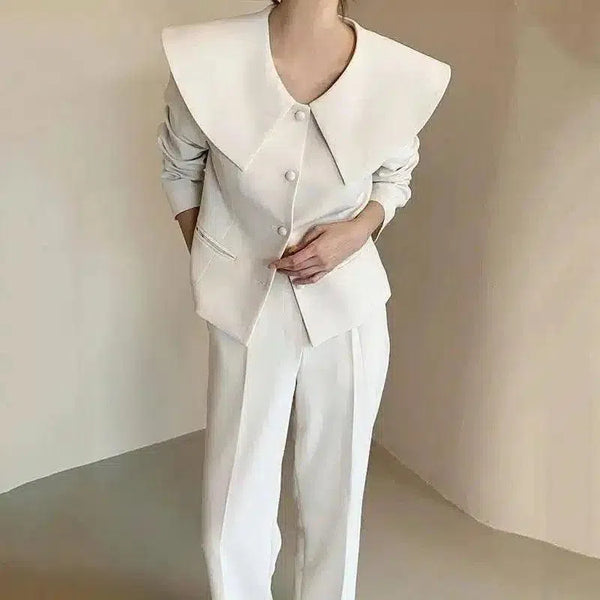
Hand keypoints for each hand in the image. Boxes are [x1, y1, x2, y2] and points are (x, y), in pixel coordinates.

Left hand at [268, 203, 382, 284]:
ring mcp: (325, 266)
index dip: (281, 263)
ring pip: (303, 274)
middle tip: (276, 267)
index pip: (294, 260)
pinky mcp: (329, 269)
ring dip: (291, 274)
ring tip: (283, 272)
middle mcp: (320, 260)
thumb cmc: (340, 229)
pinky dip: (304, 281)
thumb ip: (304, 241)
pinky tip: (297, 281)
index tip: (273, 264)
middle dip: (284, 268)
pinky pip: (314, 278)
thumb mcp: (319, 229)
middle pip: (297, 268)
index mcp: (316, 249)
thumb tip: (293, 249)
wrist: (356, 235)